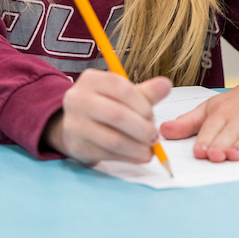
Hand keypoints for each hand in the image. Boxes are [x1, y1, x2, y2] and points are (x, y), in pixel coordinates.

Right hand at [43, 69, 170, 164]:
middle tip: (154, 136)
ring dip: (137, 147)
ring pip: (114, 139)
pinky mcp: (77, 146)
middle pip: (117, 115)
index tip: (151, 115)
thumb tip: (166, 85)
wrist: (73, 127)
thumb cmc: (102, 107)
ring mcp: (75, 124)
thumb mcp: (121, 96)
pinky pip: (108, 154)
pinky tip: (138, 156)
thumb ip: (145, 92)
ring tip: (149, 150)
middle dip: (142, 128)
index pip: (120, 87)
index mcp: (91, 80)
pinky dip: (128, 157)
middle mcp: (78, 99)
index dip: (141, 103)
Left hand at [159, 62, 238, 161]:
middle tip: (214, 156)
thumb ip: (188, 123)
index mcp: (223, 113)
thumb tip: (162, 132)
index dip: (206, 140)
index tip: (199, 151)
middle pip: (232, 133)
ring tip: (234, 155)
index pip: (213, 127)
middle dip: (222, 144)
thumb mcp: (211, 108)